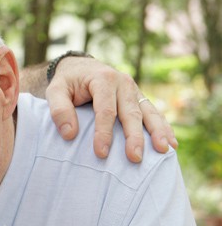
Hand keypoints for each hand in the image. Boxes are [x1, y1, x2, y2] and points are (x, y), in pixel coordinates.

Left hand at [45, 56, 177, 161]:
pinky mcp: (139, 98)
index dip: (104, 132)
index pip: (105, 110)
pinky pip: (153, 114)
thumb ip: (59, 110)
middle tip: (135, 158)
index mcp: (103, 79)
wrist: (81, 67)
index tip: (101, 153)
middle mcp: (123, 83)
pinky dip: (163, 128)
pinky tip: (171, 144)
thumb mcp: (55, 90)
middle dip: (134, 137)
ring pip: (148, 112)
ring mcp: (134, 91)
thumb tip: (69, 134)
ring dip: (157, 132)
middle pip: (131, 113)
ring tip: (164, 150)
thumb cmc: (67, 82)